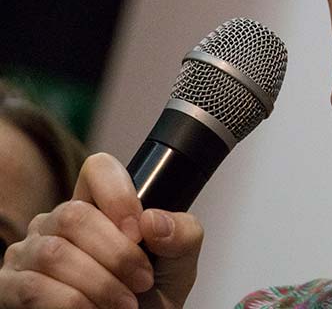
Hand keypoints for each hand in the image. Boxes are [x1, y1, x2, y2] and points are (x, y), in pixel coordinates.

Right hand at [0, 153, 202, 307]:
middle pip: (75, 215)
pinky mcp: (10, 287)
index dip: (119, 195)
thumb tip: (152, 220)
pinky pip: (33, 288)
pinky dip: (72, 304)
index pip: (98, 169)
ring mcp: (28, 253)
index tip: (139, 233)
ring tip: (124, 304)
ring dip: (99, 284)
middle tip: (142, 281)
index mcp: (97, 206)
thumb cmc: (149, 295)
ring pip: (54, 253)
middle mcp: (56, 222)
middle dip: (117, 254)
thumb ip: (183, 234)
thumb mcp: (179, 262)